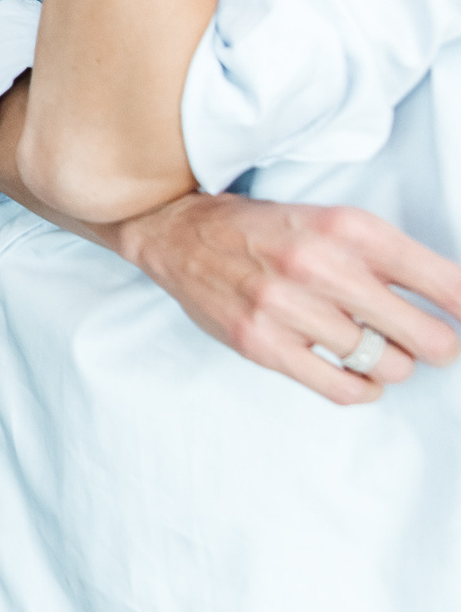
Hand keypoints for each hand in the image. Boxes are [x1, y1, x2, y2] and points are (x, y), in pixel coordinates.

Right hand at [114, 193, 460, 404]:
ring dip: (392, 365)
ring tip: (375, 350)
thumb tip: (458, 304)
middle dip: (437, 346)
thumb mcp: (334, 222)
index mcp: (349, 228)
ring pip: (388, 366)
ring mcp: (287, 307)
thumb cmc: (267, 231)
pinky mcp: (262, 343)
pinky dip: (364, 389)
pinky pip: (344, 389)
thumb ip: (392, 259)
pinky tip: (358, 375)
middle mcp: (321, 265)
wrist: (178, 233)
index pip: (446, 284)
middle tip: (427, 344)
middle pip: (428, 337)